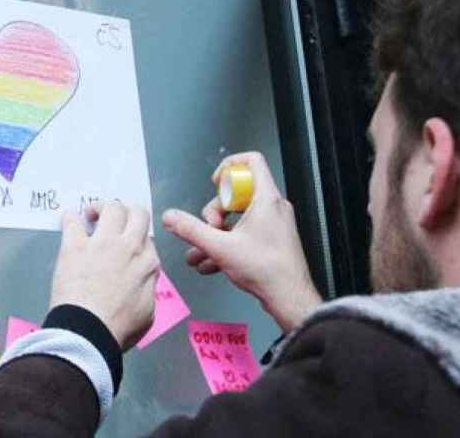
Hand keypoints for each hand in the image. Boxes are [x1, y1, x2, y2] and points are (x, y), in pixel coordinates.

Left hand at [50, 201, 159, 350]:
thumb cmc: (117, 328)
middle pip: (137, 213)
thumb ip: (147, 289)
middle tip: (115, 220)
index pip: (147, 238)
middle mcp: (129, 247)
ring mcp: (102, 243)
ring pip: (111, 207)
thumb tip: (143, 282)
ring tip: (92, 215)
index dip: (136, 238)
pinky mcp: (76, 245)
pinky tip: (69, 220)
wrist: (89, 331)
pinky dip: (70, 217)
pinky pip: (73, 220)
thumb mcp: (147, 313)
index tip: (126, 243)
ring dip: (102, 207)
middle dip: (128, 212)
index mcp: (147, 264)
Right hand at [161, 152, 322, 331]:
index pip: (251, 161)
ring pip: (237, 217)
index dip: (228, 167)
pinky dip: (227, 244)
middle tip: (210, 227)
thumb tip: (171, 217)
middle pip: (236, 193)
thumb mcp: (220, 247)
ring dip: (216, 233)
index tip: (215, 184)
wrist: (288, 297)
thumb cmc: (268, 270)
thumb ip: (191, 230)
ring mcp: (272, 224)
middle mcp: (272, 207)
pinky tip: (210, 264)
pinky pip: (244, 233)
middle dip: (215, 211)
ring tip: (202, 252)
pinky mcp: (270, 240)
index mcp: (266, 199)